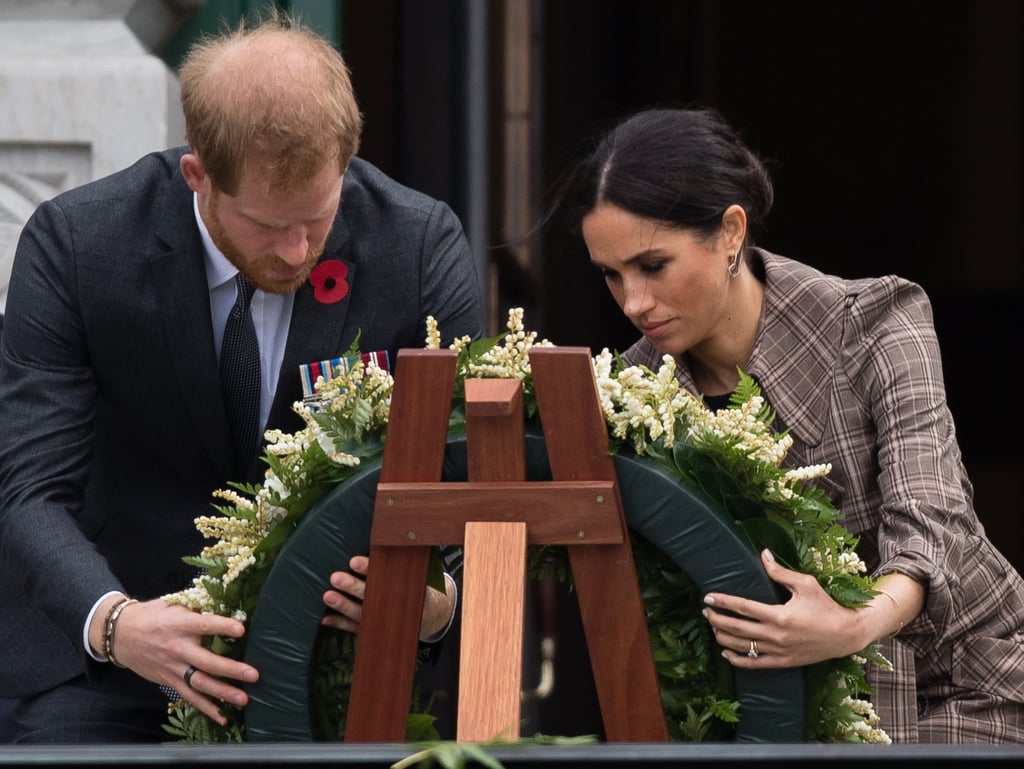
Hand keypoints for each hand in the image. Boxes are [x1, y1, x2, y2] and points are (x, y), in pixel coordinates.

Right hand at [94, 597, 258, 725]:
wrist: (121, 634)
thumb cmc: (153, 615)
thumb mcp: (173, 604)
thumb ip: (198, 607)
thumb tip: (227, 603)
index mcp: (180, 624)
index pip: (204, 625)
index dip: (222, 627)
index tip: (242, 630)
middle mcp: (177, 648)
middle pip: (206, 661)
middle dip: (231, 669)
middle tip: (253, 674)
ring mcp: (173, 667)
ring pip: (200, 683)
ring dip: (223, 693)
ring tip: (244, 699)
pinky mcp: (169, 681)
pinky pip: (190, 697)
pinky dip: (207, 708)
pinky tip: (224, 716)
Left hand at [322, 555, 456, 639]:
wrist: (430, 614)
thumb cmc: (415, 584)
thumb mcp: (416, 571)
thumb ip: (399, 559)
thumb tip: (384, 533)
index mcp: (405, 586)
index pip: (384, 575)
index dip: (368, 569)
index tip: (353, 562)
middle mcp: (393, 604)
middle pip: (371, 596)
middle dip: (352, 587)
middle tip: (335, 578)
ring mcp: (382, 619)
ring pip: (361, 614)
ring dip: (343, 606)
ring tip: (328, 596)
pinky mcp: (374, 629)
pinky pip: (355, 629)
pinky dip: (340, 623)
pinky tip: (326, 618)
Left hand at [701, 549, 868, 668]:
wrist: (846, 634)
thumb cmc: (827, 606)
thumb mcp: (806, 584)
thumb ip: (780, 572)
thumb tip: (763, 554)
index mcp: (780, 615)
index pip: (743, 607)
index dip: (723, 602)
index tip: (708, 596)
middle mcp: (776, 635)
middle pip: (737, 628)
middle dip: (717, 619)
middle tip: (705, 610)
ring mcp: (779, 651)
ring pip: (743, 647)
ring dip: (723, 638)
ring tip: (712, 628)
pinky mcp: (784, 662)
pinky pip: (755, 664)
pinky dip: (738, 660)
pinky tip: (726, 654)